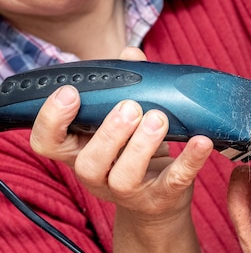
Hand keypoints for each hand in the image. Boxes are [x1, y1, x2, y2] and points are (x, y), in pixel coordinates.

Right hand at [30, 47, 212, 221]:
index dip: (51, 120)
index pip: (47, 143)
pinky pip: (175, 180)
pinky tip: (201, 141)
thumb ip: (124, 86)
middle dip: (109, 132)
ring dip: (141, 146)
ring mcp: (128, 192)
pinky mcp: (161, 198)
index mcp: (79, 152)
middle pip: (88, 162)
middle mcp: (97, 176)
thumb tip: (131, 53)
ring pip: (124, 176)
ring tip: (158, 118)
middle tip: (130, 107)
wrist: (160, 199)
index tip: (70, 92)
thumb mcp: (125, 121)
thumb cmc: (134, 152)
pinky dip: (190, 160)